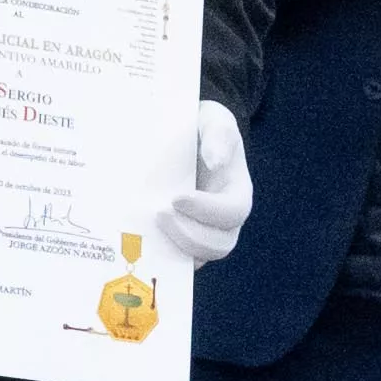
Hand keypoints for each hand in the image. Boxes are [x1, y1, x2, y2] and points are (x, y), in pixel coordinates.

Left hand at [155, 98, 251, 265]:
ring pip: (200, 256)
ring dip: (175, 247)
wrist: (186, 142)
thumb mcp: (213, 122)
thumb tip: (216, 162)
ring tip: (150, 227)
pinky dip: (164, 255)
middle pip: (219, 244)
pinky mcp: (185, 239)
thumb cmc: (203, 131)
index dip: (206, 210)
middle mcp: (227, 220)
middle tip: (158, 214)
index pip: (232, 211)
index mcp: (238, 193)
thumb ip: (218, 136)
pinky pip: (180, 258)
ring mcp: (207, 233)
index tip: (177, 198)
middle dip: (188, 235)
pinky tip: (142, 240)